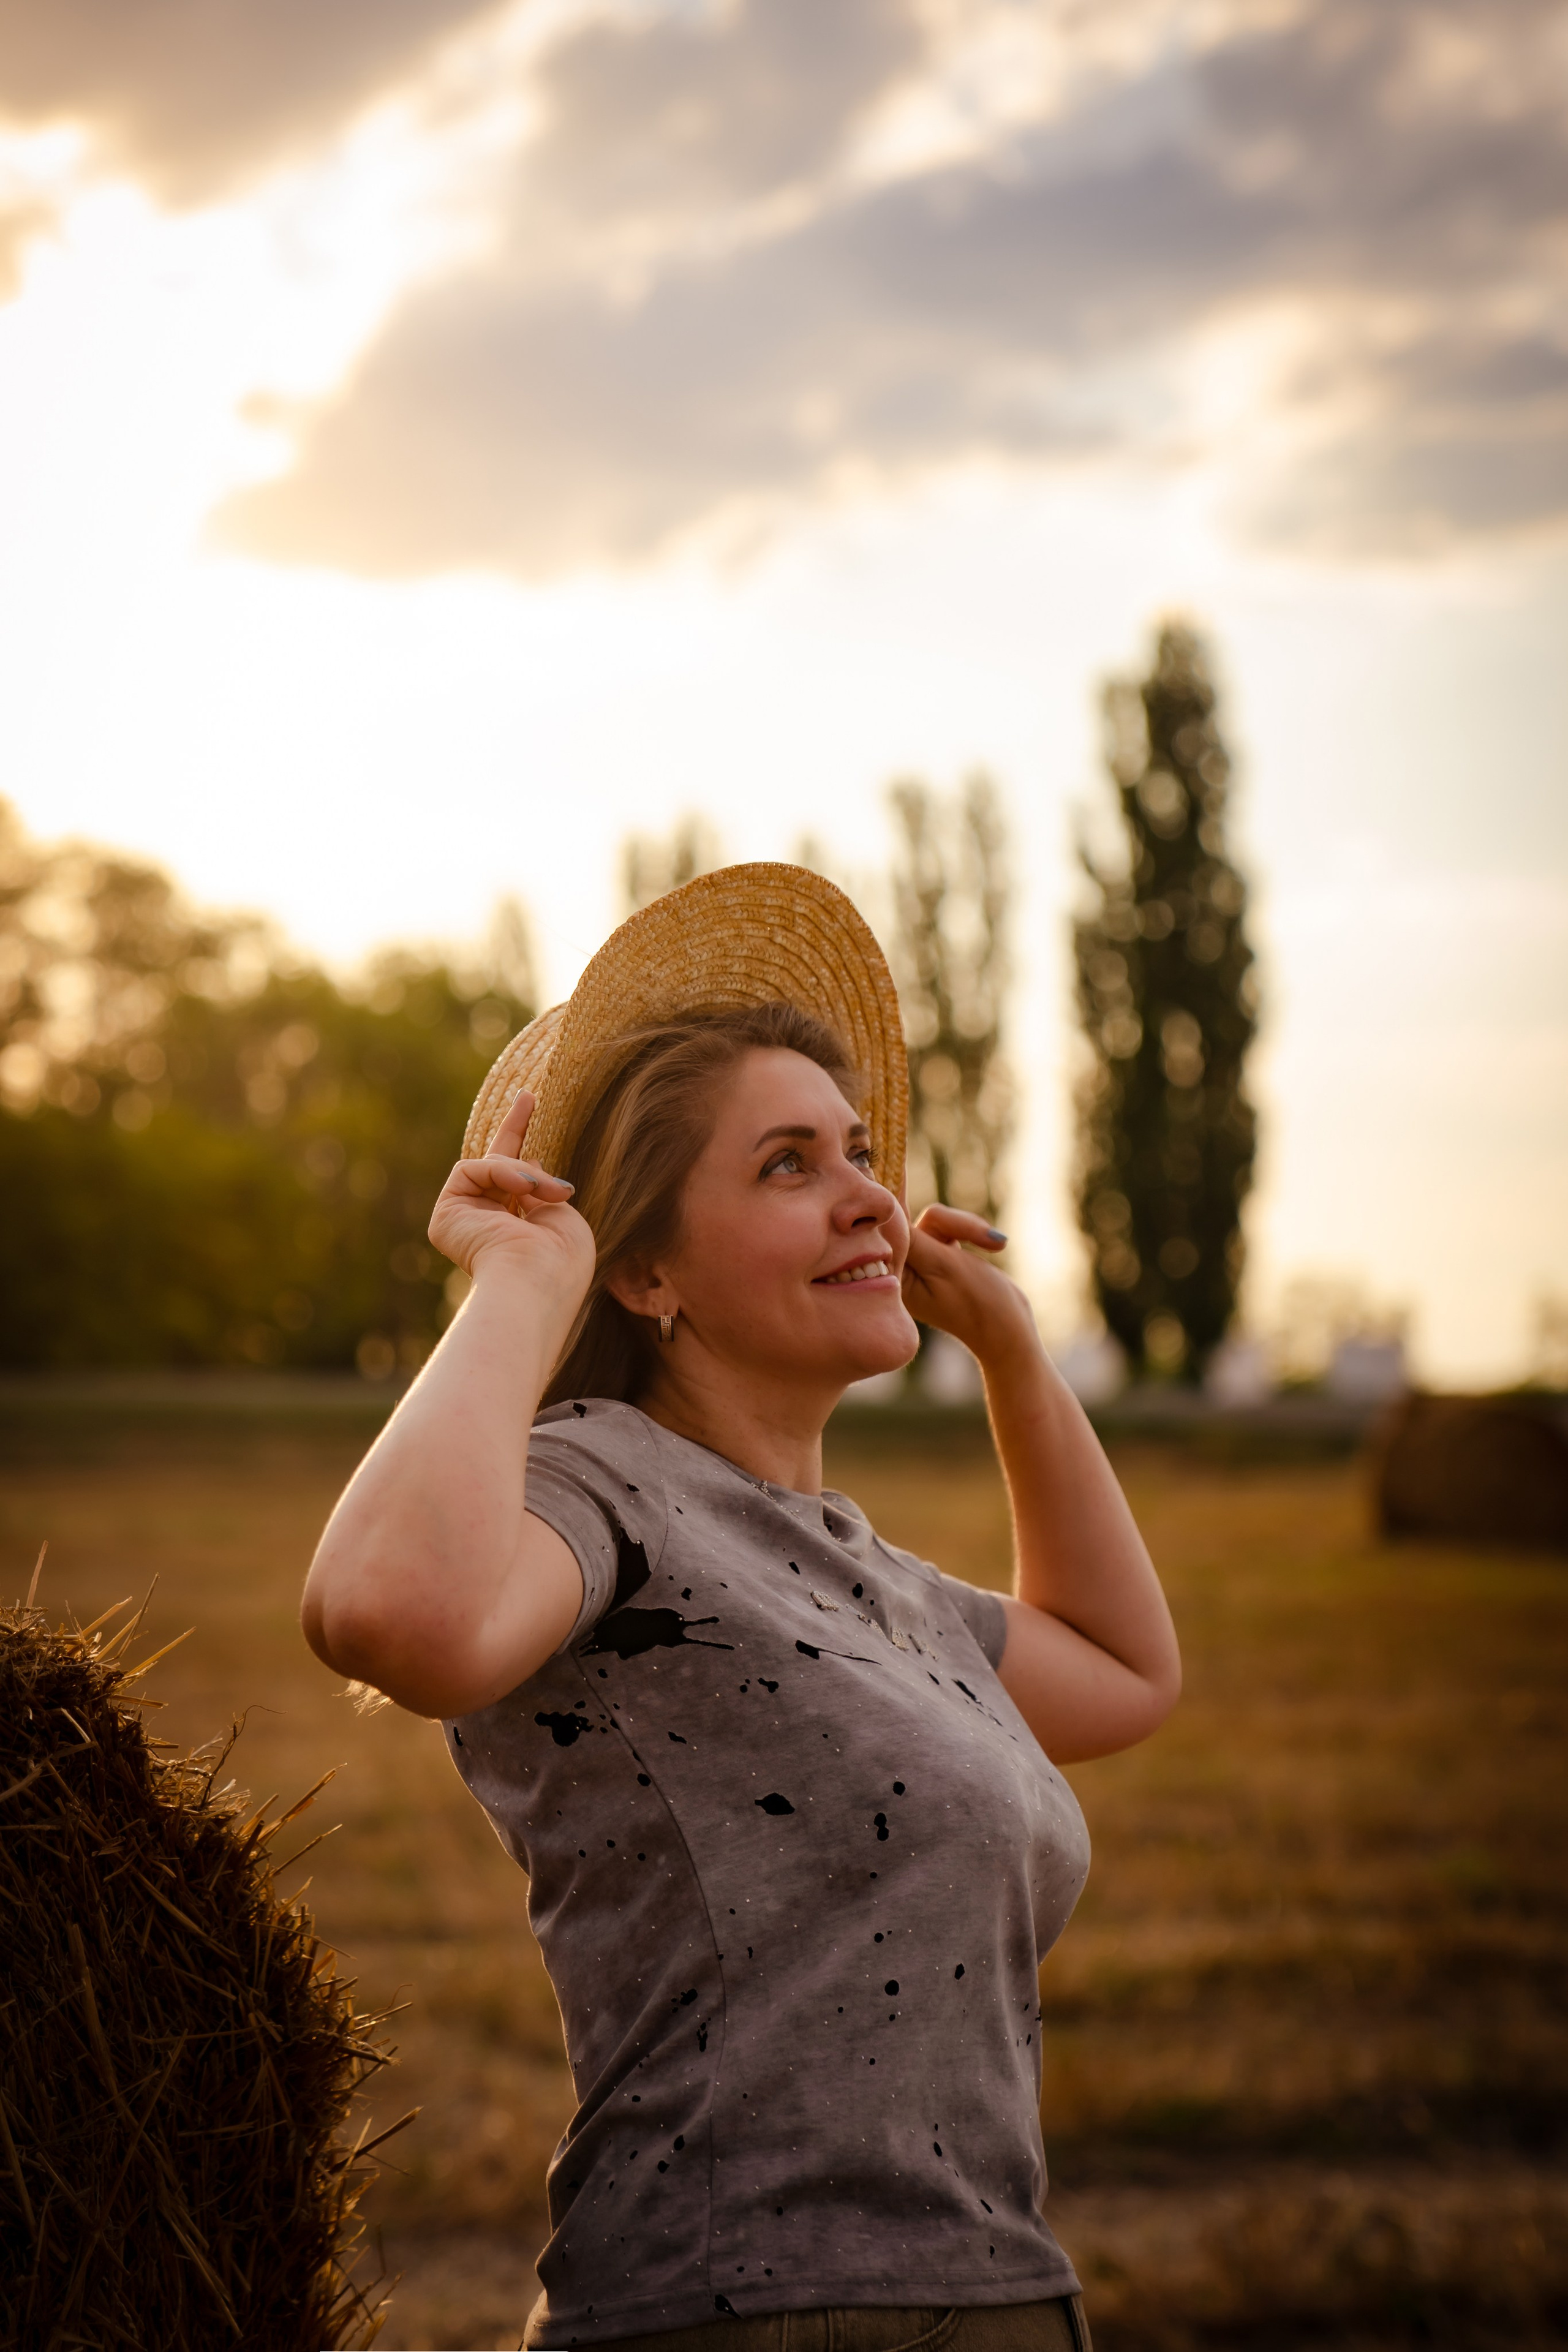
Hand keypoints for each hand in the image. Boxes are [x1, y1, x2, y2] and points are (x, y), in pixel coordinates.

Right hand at [428, 1089, 592, 1294]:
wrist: (535, 1286)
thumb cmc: (560, 1263)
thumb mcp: (561, 1215)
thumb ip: (540, 1188)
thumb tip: (525, 1159)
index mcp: (520, 1231)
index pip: (518, 1184)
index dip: (523, 1147)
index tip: (531, 1107)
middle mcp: (490, 1226)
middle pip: (496, 1166)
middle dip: (514, 1129)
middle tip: (528, 1094)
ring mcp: (466, 1221)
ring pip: (492, 1166)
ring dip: (524, 1173)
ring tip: (545, 1192)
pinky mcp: (446, 1216)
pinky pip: (471, 1169)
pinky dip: (500, 1171)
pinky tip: (522, 1189)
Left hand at [900, 1204, 1038, 1369]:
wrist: (1010, 1328)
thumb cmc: (977, 1300)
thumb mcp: (941, 1264)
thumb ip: (912, 1236)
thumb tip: (885, 1212)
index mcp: (894, 1276)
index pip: (893, 1229)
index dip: (908, 1210)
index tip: (927, 1215)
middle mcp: (903, 1269)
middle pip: (917, 1220)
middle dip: (954, 1224)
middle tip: (987, 1238)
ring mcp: (922, 1263)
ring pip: (937, 1221)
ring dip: (969, 1228)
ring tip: (997, 1245)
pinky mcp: (939, 1257)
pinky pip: (950, 1227)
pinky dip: (972, 1233)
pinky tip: (994, 1246)